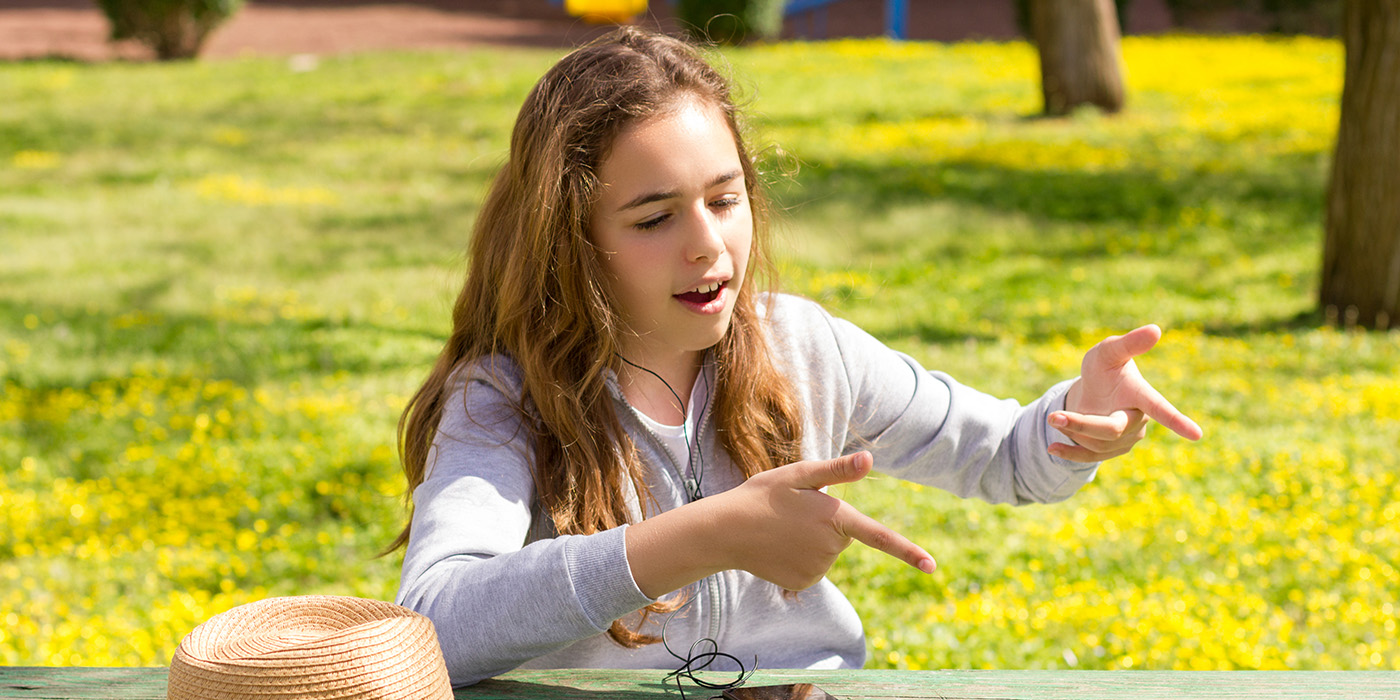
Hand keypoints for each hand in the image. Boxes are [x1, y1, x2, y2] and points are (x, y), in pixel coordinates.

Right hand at [717, 451, 934, 590]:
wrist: (725, 530)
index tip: (932, 567)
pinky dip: (800, 558)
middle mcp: (831, 549)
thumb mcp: (799, 475)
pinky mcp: (804, 584)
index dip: (908, 552)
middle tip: (795, 512)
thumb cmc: (763, 495)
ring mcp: (817, 570)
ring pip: (828, 552)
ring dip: (812, 540)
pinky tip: (779, 547)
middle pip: (844, 535)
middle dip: (826, 523)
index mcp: (835, 519)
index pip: (880, 537)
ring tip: (783, 529)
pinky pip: (813, 568)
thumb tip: (870, 460)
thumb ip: (837, 471)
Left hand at [1050, 324, 1202, 462]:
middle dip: (1082, 424)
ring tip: (1053, 416)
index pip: (1160, 407)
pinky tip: (1052, 449)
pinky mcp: (1110, 451)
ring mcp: (1126, 439)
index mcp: (1141, 395)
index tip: (1197, 434)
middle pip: (1112, 429)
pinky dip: (1069, 454)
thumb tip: (1156, 330)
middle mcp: (1137, 420)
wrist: (1094, 391)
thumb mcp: (1109, 352)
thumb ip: (1129, 343)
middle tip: (1053, 416)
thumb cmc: (1104, 368)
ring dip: (1070, 430)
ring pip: (1096, 443)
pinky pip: (1090, 457)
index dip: (1176, 420)